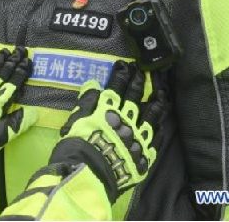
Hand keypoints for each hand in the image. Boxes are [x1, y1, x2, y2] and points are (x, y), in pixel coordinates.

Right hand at [50, 61, 166, 202]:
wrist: (91, 173)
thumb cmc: (78, 145)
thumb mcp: (76, 119)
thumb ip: (86, 102)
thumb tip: (93, 84)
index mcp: (108, 109)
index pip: (116, 87)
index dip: (121, 75)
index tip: (126, 64)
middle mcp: (126, 119)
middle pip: (135, 97)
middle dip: (139, 82)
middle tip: (145, 71)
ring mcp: (137, 136)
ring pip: (151, 115)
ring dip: (157, 102)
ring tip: (162, 93)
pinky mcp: (144, 154)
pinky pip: (155, 137)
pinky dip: (158, 128)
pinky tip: (162, 123)